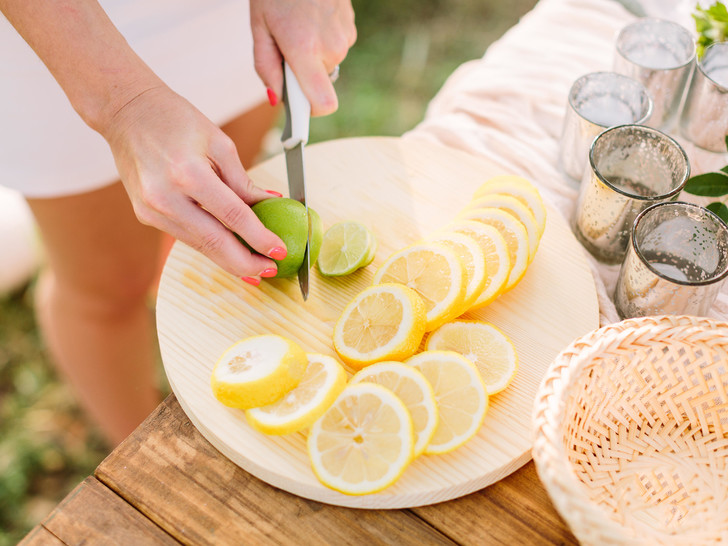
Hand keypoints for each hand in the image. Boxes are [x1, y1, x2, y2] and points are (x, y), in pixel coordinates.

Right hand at [103, 85, 285, 278]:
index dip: (260, 238)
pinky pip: (186, 237)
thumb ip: (243, 181)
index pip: (234, 217)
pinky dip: (210, 248)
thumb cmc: (176, 120)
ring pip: (200, 247)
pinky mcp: (146, 216)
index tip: (280, 251)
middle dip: (246, 264)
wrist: (126, 112)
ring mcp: (152, 210)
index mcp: (188, 174)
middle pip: (215, 244)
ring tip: (256, 269)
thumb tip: (272, 204)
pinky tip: (230, 253)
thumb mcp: (219, 143)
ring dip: (230, 262)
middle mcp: (166, 198)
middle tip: (271, 271)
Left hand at [250, 0, 355, 116]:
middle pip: (318, 84)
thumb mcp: (260, 25)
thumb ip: (266, 66)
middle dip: (302, 74)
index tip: (297, 109)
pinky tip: (312, 20)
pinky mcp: (351, 28)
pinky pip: (335, 49)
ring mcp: (344, 38)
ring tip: (300, 27)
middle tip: (286, 48)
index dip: (310, 111)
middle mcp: (331, 48)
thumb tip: (276, 98)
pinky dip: (322, 42)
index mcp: (304, 49)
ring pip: (326, 66)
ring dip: (312, 56)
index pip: (322, 103)